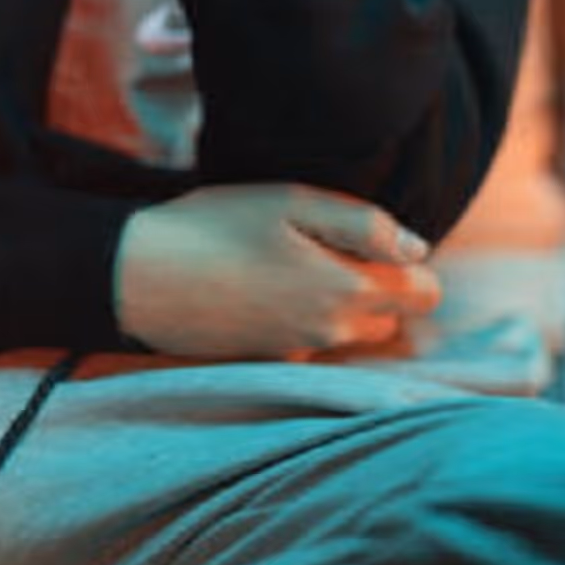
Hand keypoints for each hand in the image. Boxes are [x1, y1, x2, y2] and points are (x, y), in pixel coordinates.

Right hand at [113, 183, 442, 361]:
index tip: (373, 237)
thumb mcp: (291, 202)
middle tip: (333, 245)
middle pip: (392, 318)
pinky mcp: (269, 362)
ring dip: (342, 305)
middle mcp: (332, 333)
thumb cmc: (214, 228)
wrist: (140, 278)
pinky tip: (265, 289)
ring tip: (295, 265)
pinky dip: (302, 319)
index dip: (408, 260)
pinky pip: (310, 342)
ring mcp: (300, 353)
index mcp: (347, 290)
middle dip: (379, 286)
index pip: (424, 291)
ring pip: (351, 332)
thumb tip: (417, 248)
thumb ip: (363, 224)